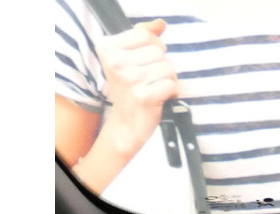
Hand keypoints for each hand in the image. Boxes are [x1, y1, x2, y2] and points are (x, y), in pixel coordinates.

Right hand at [93, 19, 178, 158]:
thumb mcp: (129, 58)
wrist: (126, 122)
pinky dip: (171, 92)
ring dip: (168, 79)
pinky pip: (172, 85)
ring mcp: (130, 80)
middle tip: (150, 78)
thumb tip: (160, 23)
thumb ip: (144, 36)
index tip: (145, 59)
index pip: (145, 35)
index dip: (154, 47)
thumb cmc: (129, 87)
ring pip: (168, 67)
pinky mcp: (144, 96)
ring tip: (155, 87)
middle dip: (162, 65)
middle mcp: (116, 62)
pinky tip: (160, 97)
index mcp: (107, 48)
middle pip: (159, 51)